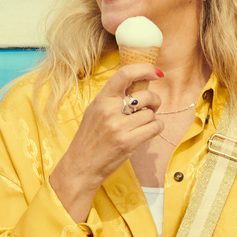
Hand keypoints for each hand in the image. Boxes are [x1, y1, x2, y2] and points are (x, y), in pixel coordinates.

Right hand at [53, 61, 169, 188]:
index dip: (145, 69)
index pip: (124, 74)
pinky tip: (147, 132)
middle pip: (145, 95)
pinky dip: (156, 129)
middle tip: (151, 106)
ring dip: (151, 119)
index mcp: (101, 99)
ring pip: (151, 114)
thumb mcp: (94, 112)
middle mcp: (109, 110)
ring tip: (141, 125)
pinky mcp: (128, 143)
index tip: (156, 72)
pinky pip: (155, 127)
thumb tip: (138, 85)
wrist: (80, 167)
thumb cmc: (88, 140)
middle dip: (154, 100)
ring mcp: (119, 127)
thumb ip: (112, 99)